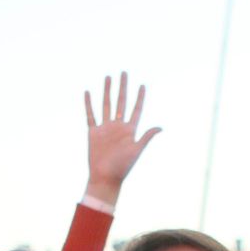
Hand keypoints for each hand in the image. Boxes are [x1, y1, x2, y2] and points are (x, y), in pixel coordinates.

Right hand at [83, 71, 160, 202]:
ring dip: (107, 91)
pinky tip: (88, 93)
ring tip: (109, 77)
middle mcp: (118, 126)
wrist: (105, 178)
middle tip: (124, 72)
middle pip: (121, 102)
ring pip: (106, 105)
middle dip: (123, 87)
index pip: (136, 109)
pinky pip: (91, 115)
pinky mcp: (93, 133)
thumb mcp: (137, 150)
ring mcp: (106, 128)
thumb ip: (146, 136)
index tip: (142, 84)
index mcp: (130, 130)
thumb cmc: (123, 167)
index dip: (140, 97)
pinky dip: (89, 104)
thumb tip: (161, 127)